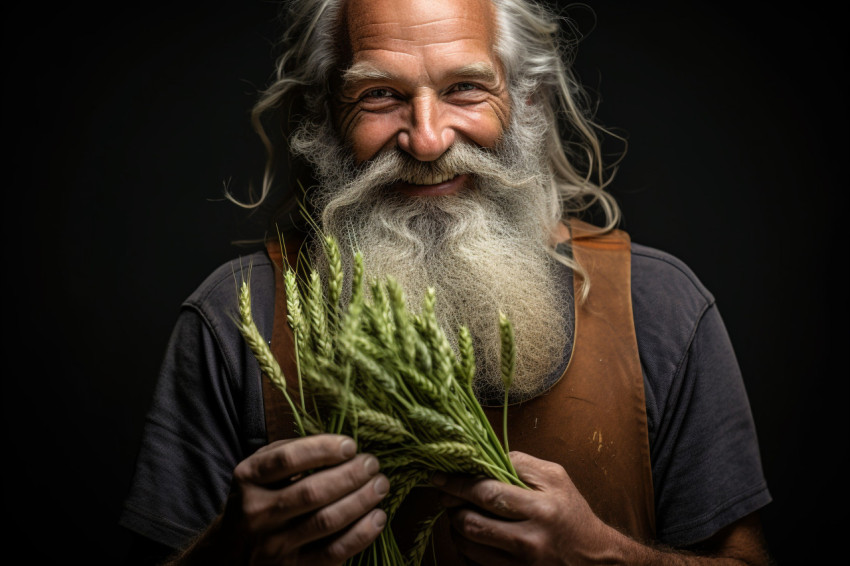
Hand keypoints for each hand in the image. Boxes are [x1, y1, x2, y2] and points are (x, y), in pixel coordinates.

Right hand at [215, 434, 388, 564]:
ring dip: (361, 500)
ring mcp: (273, 545)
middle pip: (312, 492)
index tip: (350, 445)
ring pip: (326, 521)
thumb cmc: (259, 498)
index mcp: (248, 478)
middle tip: (372, 464)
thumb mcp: (261, 469)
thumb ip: (292, 452)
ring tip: (380, 485)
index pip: (288, 460)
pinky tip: (377, 517)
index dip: (323, 449)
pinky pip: (334, 552)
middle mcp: (257, 513)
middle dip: (350, 475)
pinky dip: (361, 534)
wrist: (232, 551)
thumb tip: (340, 445)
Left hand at [432, 451, 609, 565]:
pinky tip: (472, 537)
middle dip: (451, 507)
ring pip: (468, 546)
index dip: (457, 484)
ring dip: (455, 527)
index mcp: (542, 509)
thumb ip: (519, 463)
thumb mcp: (556, 478)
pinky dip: (465, 548)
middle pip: (471, 523)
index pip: (486, 493)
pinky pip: (474, 565)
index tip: (440, 477)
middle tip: (446, 496)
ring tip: (459, 514)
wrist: (595, 559)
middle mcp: (531, 541)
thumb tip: (480, 458)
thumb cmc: (571, 513)